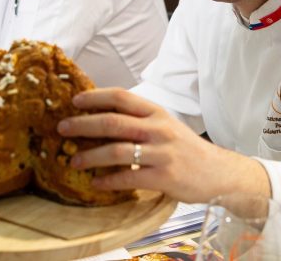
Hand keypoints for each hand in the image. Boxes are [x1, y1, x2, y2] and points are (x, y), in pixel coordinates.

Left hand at [57, 88, 270, 202]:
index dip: (95, 97)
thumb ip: (139, 121)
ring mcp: (162, 153)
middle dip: (83, 124)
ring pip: (117, 150)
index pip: (121, 97)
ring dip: (90, 156)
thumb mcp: (165, 126)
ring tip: (73, 161)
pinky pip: (129, 178)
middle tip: (62, 129)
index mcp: (157, 112)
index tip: (74, 101)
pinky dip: (108, 180)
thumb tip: (101, 118)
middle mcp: (158, 128)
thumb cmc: (185, 149)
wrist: (218, 172)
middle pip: (113, 122)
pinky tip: (96, 183)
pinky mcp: (164, 177)